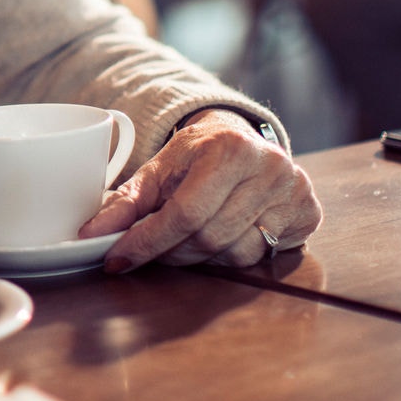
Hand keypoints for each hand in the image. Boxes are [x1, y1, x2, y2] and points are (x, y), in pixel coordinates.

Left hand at [76, 109, 320, 271]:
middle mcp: (268, 167)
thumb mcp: (160, 168)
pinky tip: (222, 234)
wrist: (243, 140)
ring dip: (201, 255)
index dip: (147, 242)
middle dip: (171, 251)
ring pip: (235, 253)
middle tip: (152, 248)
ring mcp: (294, 191)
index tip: (117, 259)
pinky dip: (232, 253)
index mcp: (228, 148)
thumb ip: (126, 201)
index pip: (184, 212)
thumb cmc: (197, 155)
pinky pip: (262, 256)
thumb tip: (91, 233)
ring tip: (187, 237)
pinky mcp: (308, 212)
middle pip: (208, 237)